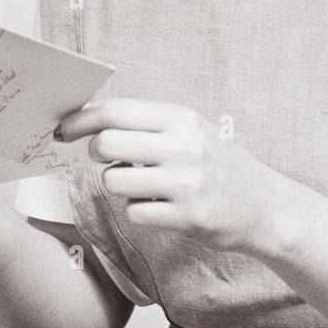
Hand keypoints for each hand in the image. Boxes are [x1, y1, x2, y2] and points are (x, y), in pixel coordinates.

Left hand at [56, 98, 289, 253]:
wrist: (265, 207)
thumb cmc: (218, 166)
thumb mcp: (192, 132)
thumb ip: (148, 125)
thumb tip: (91, 121)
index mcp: (182, 119)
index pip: (116, 111)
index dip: (81, 120)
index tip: (62, 129)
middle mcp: (184, 146)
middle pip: (107, 143)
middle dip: (96, 153)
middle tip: (108, 159)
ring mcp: (186, 182)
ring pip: (114, 180)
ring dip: (118, 185)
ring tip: (142, 185)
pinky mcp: (187, 216)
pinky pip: (134, 212)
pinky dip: (138, 211)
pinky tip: (160, 207)